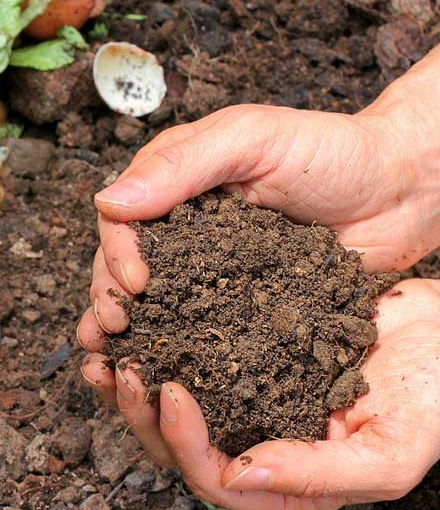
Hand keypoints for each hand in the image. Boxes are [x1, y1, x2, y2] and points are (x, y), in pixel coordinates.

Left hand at [79, 279, 439, 508]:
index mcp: (287, 482)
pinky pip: (187, 354)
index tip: (169, 391)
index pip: (216, 480)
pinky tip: (137, 317)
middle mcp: (257, 443)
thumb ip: (319, 474)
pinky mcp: (241, 355)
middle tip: (120, 367)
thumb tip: (239, 474)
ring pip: (171, 404)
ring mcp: (246, 398)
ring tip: (106, 347)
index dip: (183, 443)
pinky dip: (157, 340)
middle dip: (141, 412)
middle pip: (179, 446)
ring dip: (133, 381)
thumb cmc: (433, 397)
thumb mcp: (391, 450)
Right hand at [81, 44, 439, 338]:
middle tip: (115, 327)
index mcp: (175, 182)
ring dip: (130, 329)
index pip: (122, 217)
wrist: (404, 191)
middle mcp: (183, 227)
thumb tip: (108, 201)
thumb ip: (182, 165)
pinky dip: (175, 349)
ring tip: (116, 359)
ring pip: (154, 301)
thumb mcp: (252, 139)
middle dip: (110, 296)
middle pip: (125, 264)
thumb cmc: (332, 151)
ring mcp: (210, 269)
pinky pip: (200, 327)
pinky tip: (159, 371)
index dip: (116, 251)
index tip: (135, 282)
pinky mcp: (240, 304)